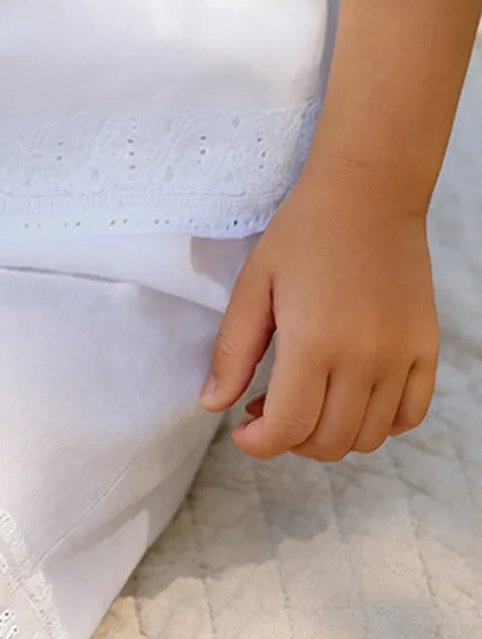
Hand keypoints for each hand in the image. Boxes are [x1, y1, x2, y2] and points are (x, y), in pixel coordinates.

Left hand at [197, 177, 438, 460]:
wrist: (367, 194)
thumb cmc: (302, 234)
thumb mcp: (254, 285)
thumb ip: (233, 350)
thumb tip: (212, 405)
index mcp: (314, 343)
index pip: (289, 429)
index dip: (259, 444)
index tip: (242, 431)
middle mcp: (364, 358)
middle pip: (329, 441)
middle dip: (290, 441)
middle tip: (266, 411)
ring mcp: (401, 357)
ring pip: (369, 437)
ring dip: (332, 436)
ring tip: (306, 402)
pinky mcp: (426, 348)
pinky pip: (410, 415)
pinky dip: (380, 423)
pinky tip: (350, 397)